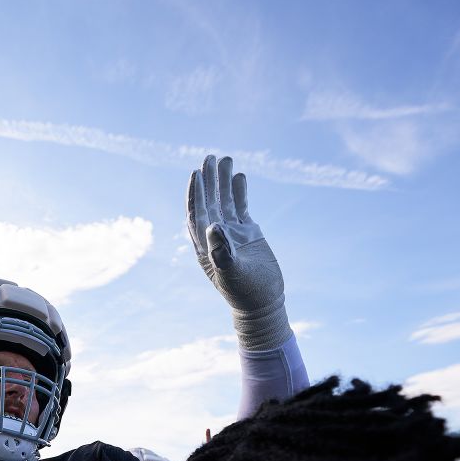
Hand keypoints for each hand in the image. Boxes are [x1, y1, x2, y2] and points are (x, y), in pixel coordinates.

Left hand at [187, 155, 291, 350]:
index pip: (197, 213)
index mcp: (205, 245)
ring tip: (225, 158)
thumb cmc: (244, 292)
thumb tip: (212, 226)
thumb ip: (222, 251)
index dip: (196, 193)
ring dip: (223, 181)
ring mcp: (231, 233)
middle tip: (208, 157)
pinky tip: (240, 175)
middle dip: (208, 180)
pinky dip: (240, 192)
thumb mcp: (232, 273)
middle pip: (209, 202)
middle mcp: (216, 235)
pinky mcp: (247, 233)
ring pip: (225, 201)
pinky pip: (241, 207)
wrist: (262, 303)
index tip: (196, 173)